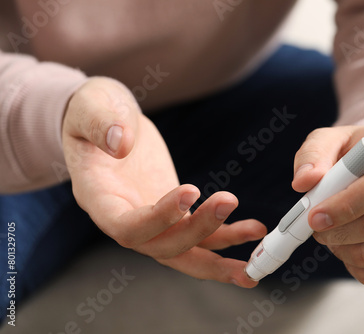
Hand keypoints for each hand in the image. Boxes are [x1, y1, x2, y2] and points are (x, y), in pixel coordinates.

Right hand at [62, 77, 265, 287]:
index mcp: (98, 197)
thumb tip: (121, 143)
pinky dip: (227, 236)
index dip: (158, 219)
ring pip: (185, 251)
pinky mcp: (173, 214)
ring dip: (220, 255)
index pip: (125, 226)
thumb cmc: (95, 111)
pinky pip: (200, 235)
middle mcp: (123, 218)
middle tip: (228, 201)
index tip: (190, 191)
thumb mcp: (92, 105)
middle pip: (161, 246)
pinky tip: (252, 229)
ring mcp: (151, 220)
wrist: (109, 121)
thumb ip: (101, 122)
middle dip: (198, 231)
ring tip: (255, 238)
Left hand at [292, 124, 363, 284]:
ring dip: (342, 250)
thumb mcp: (330, 139)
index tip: (315, 216)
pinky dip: (357, 267)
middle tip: (315, 226)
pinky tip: (346, 248)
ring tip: (330, 234)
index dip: (346, 205)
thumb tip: (304, 181)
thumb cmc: (355, 151)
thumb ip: (313, 155)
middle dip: (336, 231)